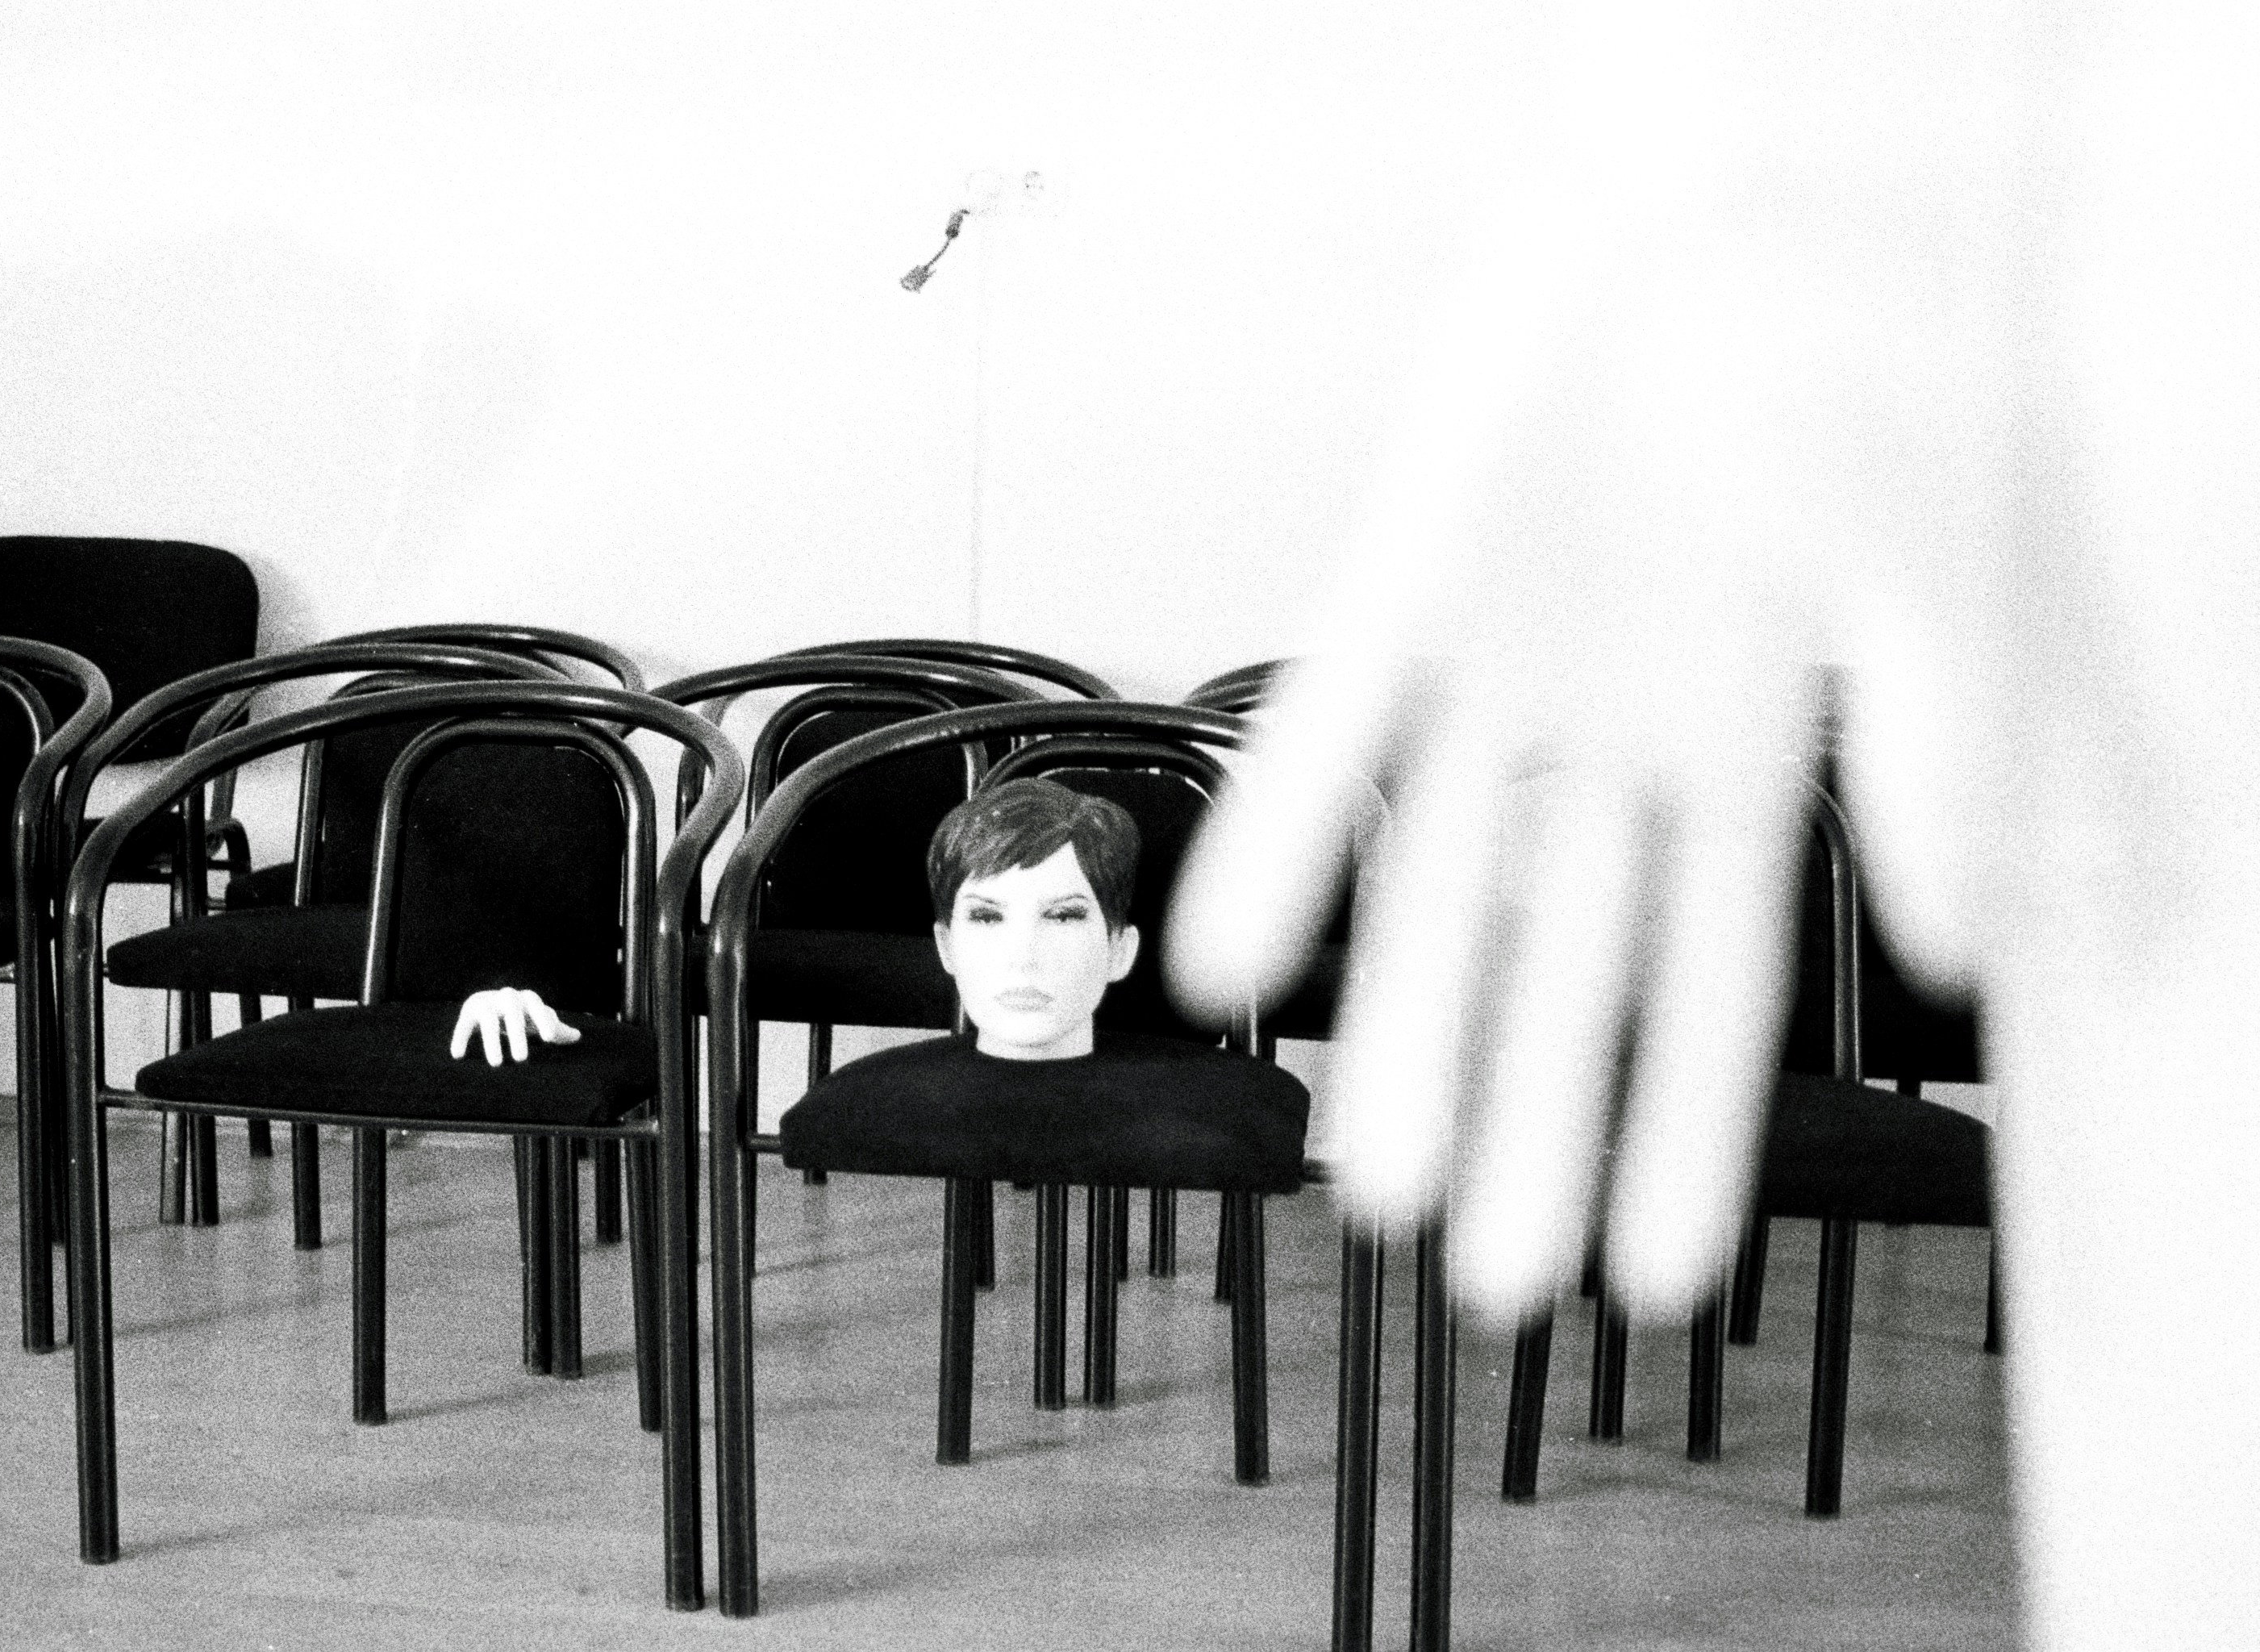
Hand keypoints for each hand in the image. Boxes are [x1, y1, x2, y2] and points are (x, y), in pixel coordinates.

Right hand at [448, 988, 582, 1066]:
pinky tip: (458, 1056)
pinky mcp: (469, 1011)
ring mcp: (487, 1003)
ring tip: (497, 1065)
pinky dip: (460, 1038)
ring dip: (492, 1042)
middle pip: (513, 1013)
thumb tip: (577, 1036)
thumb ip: (556, 1029)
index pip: (538, 1007)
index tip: (549, 1039)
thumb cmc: (524, 1015)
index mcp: (528, 1000)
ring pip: (489, 1021)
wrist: (493, 1001)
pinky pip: (464, 1025)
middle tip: (521, 1059)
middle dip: (517, 1035)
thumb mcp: (539, 1019)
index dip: (544, 1021)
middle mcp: (508, 998)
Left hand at [1162, 0, 2029, 1321]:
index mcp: (1752, 746)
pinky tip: (1229, 958)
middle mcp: (1620, 736)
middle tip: (1485, 1285)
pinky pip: (1336, 727)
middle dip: (1529, 1124)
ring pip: (1438, 884)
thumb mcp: (1920, 560)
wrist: (1706, 184)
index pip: (1711, 986)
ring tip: (1364, 1173)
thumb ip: (1944, 747)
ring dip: (1401, 1027)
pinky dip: (1286, 838)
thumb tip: (1962, 942)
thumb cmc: (1835, 347)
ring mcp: (1510, 669)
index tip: (1646, 1276)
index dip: (1677, 1134)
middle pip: (1566, 973)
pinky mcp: (1416, 582)